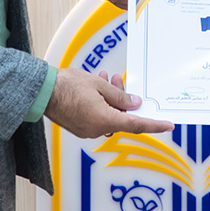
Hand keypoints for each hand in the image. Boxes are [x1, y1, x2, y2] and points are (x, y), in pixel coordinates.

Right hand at [46, 66, 171, 138]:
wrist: (41, 90)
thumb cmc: (66, 85)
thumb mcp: (99, 86)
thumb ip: (120, 96)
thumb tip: (134, 104)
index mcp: (104, 120)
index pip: (136, 125)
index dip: (154, 125)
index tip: (168, 125)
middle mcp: (96, 130)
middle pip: (121, 118)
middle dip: (124, 101)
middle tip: (119, 82)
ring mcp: (87, 130)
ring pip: (109, 116)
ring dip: (112, 100)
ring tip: (105, 80)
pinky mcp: (79, 127)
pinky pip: (98, 117)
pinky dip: (102, 105)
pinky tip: (97, 88)